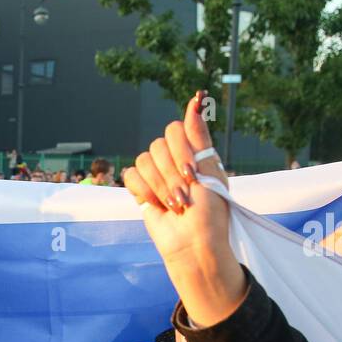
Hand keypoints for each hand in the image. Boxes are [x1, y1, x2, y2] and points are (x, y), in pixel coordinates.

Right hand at [121, 90, 246, 327]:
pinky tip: (158, 205)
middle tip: (185, 195)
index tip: (192, 172)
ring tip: (174, 205)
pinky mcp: (141, 190)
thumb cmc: (210, 212)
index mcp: (193, 151)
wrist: (194, 243)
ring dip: (160, 185)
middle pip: (158, 145)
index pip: (175, 129)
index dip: (181, 150)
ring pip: (144, 160)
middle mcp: (174, 159)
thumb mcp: (210, 170)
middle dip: (172, 173)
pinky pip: (131, 176)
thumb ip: (199, 135)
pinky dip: (145, 192)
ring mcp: (156, 174)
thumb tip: (197, 97)